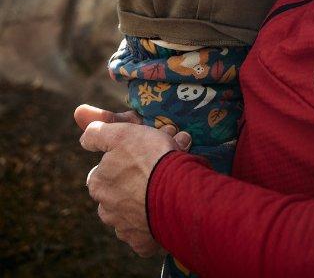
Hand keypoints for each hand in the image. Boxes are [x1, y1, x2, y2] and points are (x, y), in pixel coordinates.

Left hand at [75, 104, 190, 256]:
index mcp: (98, 183)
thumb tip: (81, 123)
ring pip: (134, 208)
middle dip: (135, 177)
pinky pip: (148, 229)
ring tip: (169, 181)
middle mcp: (106, 210)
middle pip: (119, 189)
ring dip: (146, 196)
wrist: (177, 195)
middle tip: (160, 163)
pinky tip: (169, 203)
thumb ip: (99, 130)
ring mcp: (125, 228)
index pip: (103, 169)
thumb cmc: (149, 159)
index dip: (123, 156)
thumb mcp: (123, 132)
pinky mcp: (143, 244)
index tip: (142, 150)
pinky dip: (156, 217)